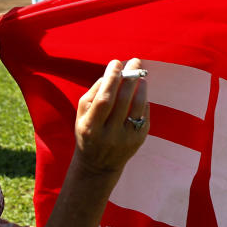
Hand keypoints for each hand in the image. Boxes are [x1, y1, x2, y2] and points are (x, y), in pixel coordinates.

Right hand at [73, 59, 148, 176]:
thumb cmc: (88, 131)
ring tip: (141, 76)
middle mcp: (109, 135)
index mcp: (91, 127)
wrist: (98, 165)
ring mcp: (125, 139)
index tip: (117, 62)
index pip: (103, 99)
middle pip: (123, 101)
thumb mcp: (82, 115)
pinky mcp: (138, 141)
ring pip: (138, 108)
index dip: (112, 79)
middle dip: (130, 77)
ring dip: (141, 88)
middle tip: (135, 61)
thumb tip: (111, 74)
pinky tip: (141, 93)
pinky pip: (144, 116)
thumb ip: (94, 93)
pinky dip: (144, 102)